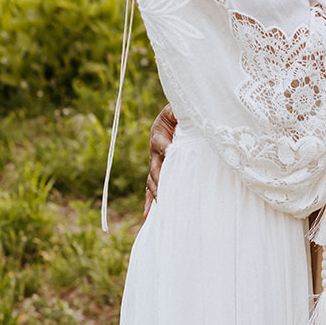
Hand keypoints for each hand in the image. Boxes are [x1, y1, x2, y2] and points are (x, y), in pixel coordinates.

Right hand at [143, 105, 176, 221]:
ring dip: (154, 194)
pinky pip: (151, 187)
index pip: (160, 145)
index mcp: (158, 135)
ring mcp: (155, 162)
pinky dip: (150, 201)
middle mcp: (154, 151)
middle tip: (165, 191)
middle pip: (155, 168)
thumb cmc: (177, 113)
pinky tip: (148, 215)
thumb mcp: (176, 110)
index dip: (165, 150)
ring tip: (157, 208)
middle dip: (159, 180)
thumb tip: (178, 112)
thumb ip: (177, 111)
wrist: (172, 117)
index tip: (170, 154)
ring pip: (152, 180)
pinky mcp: (158, 170)